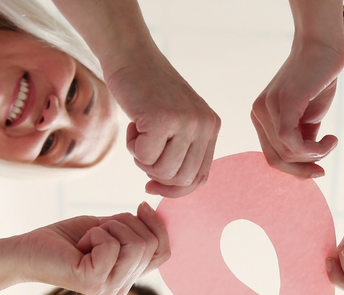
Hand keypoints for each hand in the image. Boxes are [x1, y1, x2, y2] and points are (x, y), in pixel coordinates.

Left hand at [18, 202, 169, 294]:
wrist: (29, 251)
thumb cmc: (65, 239)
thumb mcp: (107, 228)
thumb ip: (131, 228)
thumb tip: (151, 211)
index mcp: (128, 277)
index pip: (163, 254)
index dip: (158, 226)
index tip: (141, 205)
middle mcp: (122, 287)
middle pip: (149, 245)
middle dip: (125, 223)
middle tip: (98, 228)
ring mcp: (108, 288)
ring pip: (135, 245)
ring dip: (110, 228)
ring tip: (89, 237)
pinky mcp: (92, 282)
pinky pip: (111, 246)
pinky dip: (95, 234)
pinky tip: (80, 244)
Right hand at [105, 46, 219, 196]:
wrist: (132, 56)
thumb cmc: (148, 93)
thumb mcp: (177, 121)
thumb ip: (183, 150)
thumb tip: (173, 189)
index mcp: (211, 127)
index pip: (200, 178)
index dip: (175, 189)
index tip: (152, 185)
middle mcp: (204, 125)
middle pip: (182, 179)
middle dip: (156, 175)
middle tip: (142, 150)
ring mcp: (186, 122)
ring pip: (163, 171)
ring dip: (142, 159)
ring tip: (138, 134)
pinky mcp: (163, 119)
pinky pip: (144, 157)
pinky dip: (131, 146)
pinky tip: (132, 124)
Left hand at [251, 41, 343, 178]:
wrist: (323, 49)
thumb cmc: (317, 81)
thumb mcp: (307, 117)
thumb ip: (301, 138)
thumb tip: (306, 164)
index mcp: (261, 117)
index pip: (272, 156)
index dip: (295, 170)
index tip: (319, 171)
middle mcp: (258, 113)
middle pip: (278, 158)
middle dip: (304, 167)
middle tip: (325, 162)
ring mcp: (268, 107)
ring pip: (287, 152)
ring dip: (316, 154)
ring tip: (331, 142)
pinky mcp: (283, 102)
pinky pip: (290, 141)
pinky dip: (314, 149)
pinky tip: (330, 139)